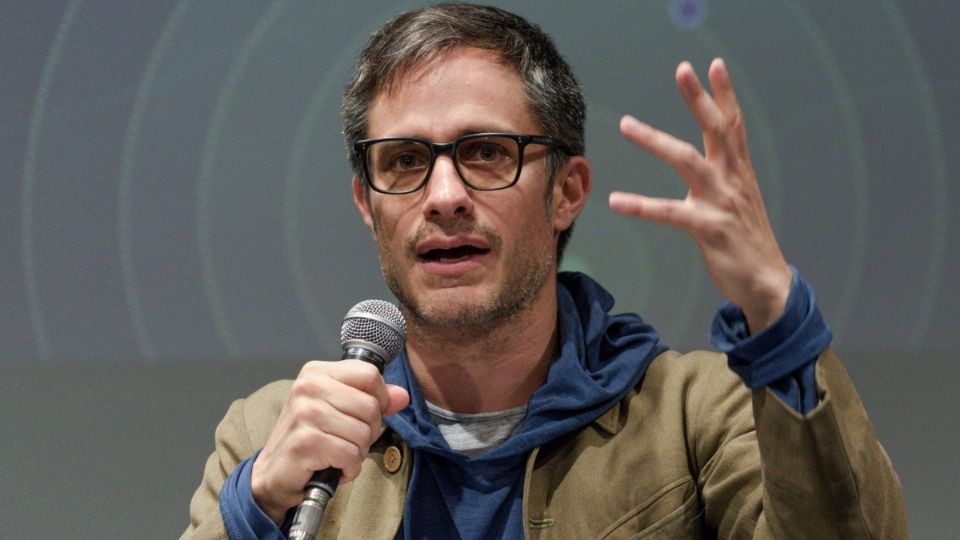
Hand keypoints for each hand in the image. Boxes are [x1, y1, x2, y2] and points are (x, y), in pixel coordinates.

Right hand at [250, 360, 409, 523]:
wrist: (274, 471)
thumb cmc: (309, 438)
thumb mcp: (341, 411)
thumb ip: (373, 400)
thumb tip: (401, 396)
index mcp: (317, 372)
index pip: (370, 375)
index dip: (378, 399)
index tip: (363, 415)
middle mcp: (308, 387)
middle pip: (370, 406)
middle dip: (368, 432)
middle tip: (347, 440)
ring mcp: (305, 413)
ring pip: (363, 433)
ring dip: (357, 453)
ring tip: (337, 454)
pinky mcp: (305, 442)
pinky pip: (350, 454)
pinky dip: (348, 468)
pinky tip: (333, 467)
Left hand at [609, 58, 791, 331]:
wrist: (768, 284)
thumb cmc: (747, 240)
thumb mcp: (741, 200)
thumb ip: (728, 175)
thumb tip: (716, 156)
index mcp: (739, 172)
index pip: (733, 125)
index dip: (724, 94)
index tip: (714, 65)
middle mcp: (732, 180)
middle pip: (716, 129)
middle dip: (699, 98)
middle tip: (683, 68)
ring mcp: (721, 202)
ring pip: (686, 160)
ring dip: (654, 139)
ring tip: (626, 124)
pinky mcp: (708, 228)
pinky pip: (669, 212)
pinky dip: (641, 206)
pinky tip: (616, 201)